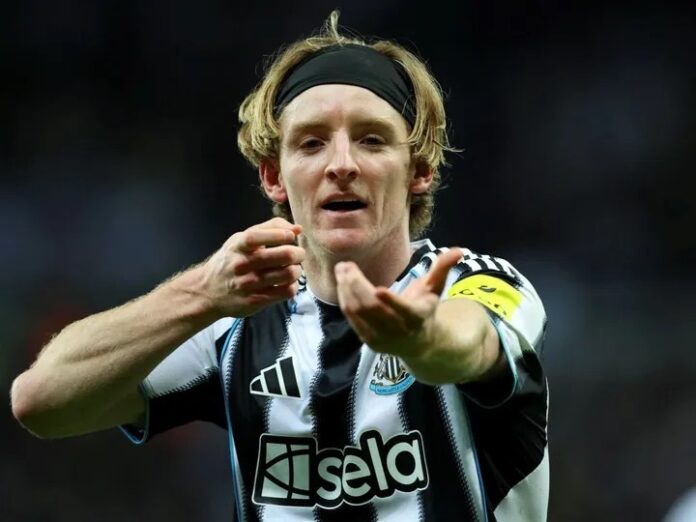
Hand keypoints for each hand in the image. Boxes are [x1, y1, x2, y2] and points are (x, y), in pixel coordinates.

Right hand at [202, 217, 304, 316]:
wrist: (208, 292)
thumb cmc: (230, 261)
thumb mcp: (241, 240)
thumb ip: (269, 228)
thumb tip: (297, 228)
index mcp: (238, 245)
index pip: (259, 236)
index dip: (280, 234)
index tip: (290, 236)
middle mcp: (243, 265)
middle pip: (284, 255)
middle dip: (299, 252)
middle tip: (298, 254)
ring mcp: (250, 284)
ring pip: (289, 274)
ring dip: (297, 270)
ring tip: (292, 268)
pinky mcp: (256, 301)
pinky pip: (287, 292)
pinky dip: (293, 285)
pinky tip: (286, 282)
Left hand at [335, 248, 462, 355]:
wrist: (420, 344)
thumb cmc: (425, 309)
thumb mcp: (435, 289)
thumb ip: (443, 268)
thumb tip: (459, 250)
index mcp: (417, 317)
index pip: (404, 311)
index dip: (392, 301)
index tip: (378, 289)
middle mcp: (399, 331)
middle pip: (373, 308)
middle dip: (357, 286)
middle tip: (346, 266)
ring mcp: (382, 338)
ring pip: (359, 313)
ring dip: (347, 290)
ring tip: (341, 270)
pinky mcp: (369, 340)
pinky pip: (352, 319)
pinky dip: (345, 300)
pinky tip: (342, 283)